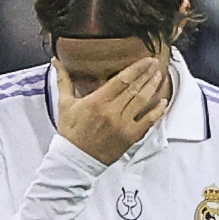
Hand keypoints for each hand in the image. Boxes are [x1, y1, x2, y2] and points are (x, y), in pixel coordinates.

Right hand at [54, 55, 169, 164]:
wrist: (75, 159)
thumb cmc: (70, 132)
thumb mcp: (65, 104)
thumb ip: (64, 81)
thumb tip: (56, 62)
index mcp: (96, 101)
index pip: (122, 79)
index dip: (137, 68)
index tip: (146, 60)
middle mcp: (111, 111)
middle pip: (135, 87)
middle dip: (148, 73)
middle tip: (155, 64)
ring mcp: (122, 124)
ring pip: (143, 100)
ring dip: (153, 86)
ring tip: (158, 76)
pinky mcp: (130, 136)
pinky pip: (149, 120)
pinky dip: (158, 110)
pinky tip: (163, 100)